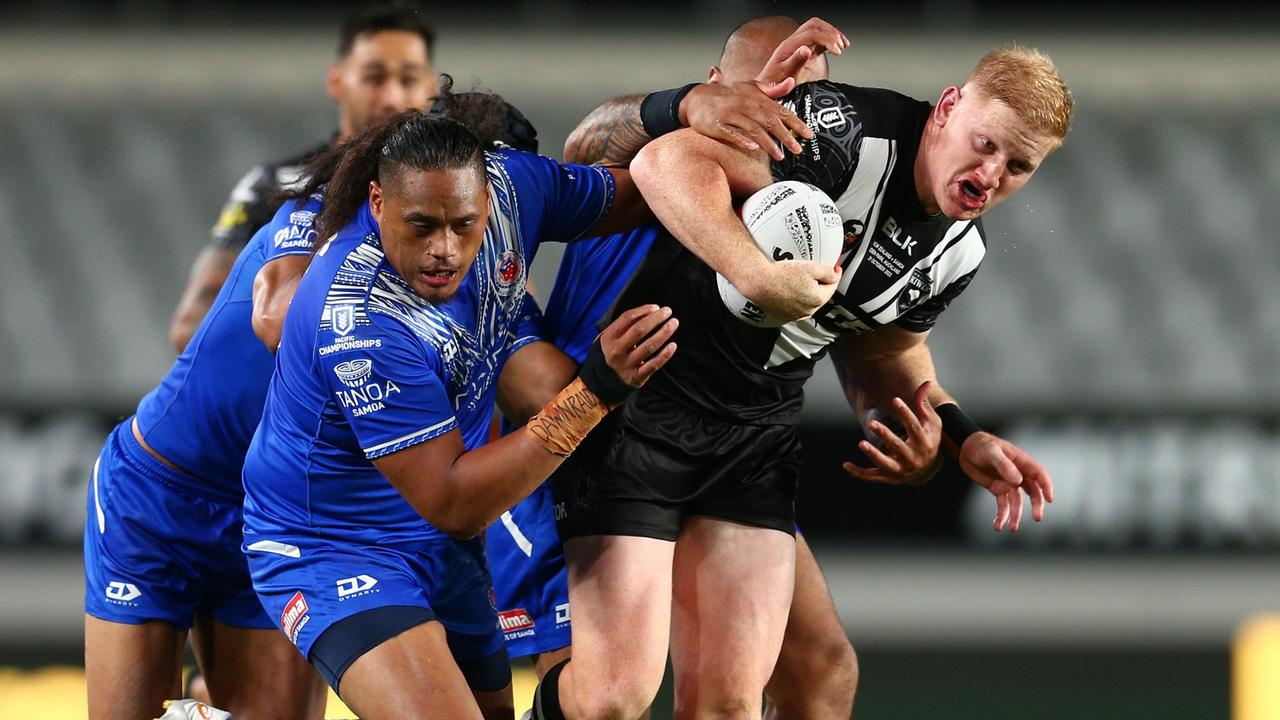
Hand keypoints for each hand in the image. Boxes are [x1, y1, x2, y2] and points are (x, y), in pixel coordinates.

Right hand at [599, 304, 677, 387]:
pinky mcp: (636, 377)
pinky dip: (665, 355)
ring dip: (664, 333)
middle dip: (656, 318)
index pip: (627, 318)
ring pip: (649, 346)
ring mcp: (626, 364)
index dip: (644, 310)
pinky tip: (673, 345)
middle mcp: (617, 350)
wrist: (602, 380)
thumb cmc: (613, 350)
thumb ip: (626, 324)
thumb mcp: (611, 336)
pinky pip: (653, 364)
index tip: (656, 307)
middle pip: (639, 330)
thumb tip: (651, 310)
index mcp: (609, 337)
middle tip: (668, 311)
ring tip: (673, 323)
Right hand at [680, 81, 811, 159]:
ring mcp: (732, 115)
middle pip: (771, 122)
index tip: (808, 134)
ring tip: (780, 157)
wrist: (698, 98)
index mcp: (757, 98)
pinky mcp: (718, 125)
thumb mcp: (750, 87)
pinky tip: (753, 149)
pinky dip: (743, 141)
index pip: (781, 111)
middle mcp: (747, 106)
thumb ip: (771, 88)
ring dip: (768, 144)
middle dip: (786, 137)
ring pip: (754, 130)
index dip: (796, 123)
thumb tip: (791, 83)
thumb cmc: (728, 95)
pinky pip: (732, 134)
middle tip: (798, 150)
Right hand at [741, 259, 839, 321]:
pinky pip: (797, 307)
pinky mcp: (785, 316)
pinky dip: (798, 300)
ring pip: (809, 303)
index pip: (833, 286)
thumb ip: (828, 272)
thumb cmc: (781, 275)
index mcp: (817, 299)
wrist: (759, 283)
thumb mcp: (811, 267)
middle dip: (822, 285)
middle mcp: (808, 310)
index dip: (835, 275)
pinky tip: (792, 290)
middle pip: (821, 296)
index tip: (835, 269)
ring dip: (810, 293)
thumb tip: (836, 276)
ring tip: (802, 281)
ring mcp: (796, 315)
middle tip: (817, 273)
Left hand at [756, 17, 849, 86]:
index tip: (837, 50)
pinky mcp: (805, 52)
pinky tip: (838, 48)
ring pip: (818, 29)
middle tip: (842, 45)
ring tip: (844, 45)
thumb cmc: (773, 86)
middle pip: (815, 25)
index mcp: (788, 46)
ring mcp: (799, 46)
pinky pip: (819, 40)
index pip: (812, 33)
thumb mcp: (784, 76)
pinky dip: (830, 41)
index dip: (827, 39)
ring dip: (833, 34)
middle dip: (831, 32)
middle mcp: (794, 43)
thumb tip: (806, 49)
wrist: (766, 90)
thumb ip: (795, 62)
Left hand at [843, 381, 941, 484]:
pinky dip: (858, 473)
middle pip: (898, 446)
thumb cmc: (929, 440)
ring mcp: (900, 470)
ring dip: (873, 454)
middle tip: (872, 423)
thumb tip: (926, 383)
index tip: (895, 399)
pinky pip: (872, 476)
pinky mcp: (889, 478)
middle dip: (885, 435)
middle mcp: (913, 459)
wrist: (928, 470)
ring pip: (885, 464)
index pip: (914, 427)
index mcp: (925, 444)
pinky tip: (845, 465)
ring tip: (861, 443)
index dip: (905, 413)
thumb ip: (924, 405)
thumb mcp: (932, 423)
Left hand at [958, 432, 1054, 531]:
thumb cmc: (981, 445)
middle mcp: (1018, 474)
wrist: (966, 448)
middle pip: (1033, 492)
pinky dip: (1001, 516)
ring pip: (1017, 502)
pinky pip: (1002, 505)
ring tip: (1012, 528)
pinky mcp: (998, 489)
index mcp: (1021, 462)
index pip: (1039, 474)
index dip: (1046, 486)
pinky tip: (998, 526)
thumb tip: (1018, 481)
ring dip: (1016, 515)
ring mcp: (1008, 483)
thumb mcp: (992, 453)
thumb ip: (1005, 466)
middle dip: (1036, 505)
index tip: (1050, 499)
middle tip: (1037, 518)